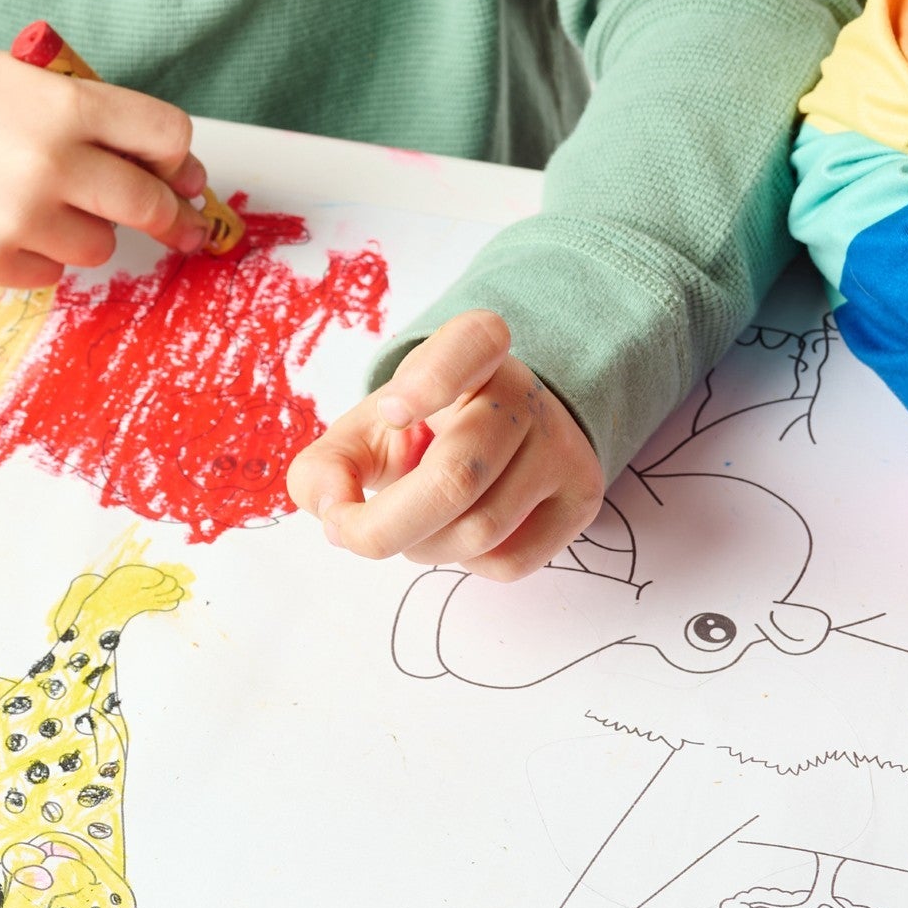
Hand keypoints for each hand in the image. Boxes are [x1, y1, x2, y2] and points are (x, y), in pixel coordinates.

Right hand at [0, 43, 211, 287]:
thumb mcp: (28, 78)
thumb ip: (97, 116)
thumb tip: (173, 173)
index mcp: (67, 105)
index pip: (167, 137)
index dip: (178, 157)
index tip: (180, 173)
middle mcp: (51, 163)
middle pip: (150, 203)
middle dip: (170, 215)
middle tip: (178, 223)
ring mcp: (21, 217)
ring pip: (102, 244)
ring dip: (88, 228)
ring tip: (43, 201)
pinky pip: (52, 270)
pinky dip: (41, 252)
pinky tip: (6, 220)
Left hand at [285, 310, 604, 580]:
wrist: (493, 438)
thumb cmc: (416, 431)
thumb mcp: (364, 431)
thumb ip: (326, 467)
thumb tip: (333, 510)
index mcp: (470, 349)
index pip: (470, 345)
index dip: (431, 380)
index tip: (391, 411)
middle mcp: (524, 392)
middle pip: (455, 477)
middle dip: (385, 524)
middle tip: (347, 532)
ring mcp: (562, 445)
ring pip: (480, 530)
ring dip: (422, 546)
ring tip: (411, 522)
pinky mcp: (580, 498)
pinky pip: (509, 561)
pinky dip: (463, 561)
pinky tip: (454, 531)